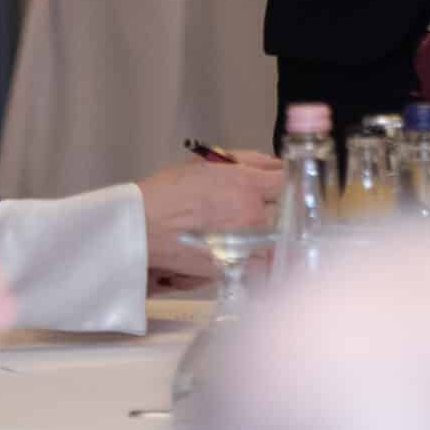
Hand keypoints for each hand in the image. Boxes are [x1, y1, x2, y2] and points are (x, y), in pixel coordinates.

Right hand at [138, 156, 282, 282]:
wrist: (140, 230)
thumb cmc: (167, 193)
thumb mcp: (207, 163)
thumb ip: (249, 160)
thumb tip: (277, 164)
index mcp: (245, 186)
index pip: (287, 182)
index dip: (289, 183)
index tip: (286, 185)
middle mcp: (250, 216)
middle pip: (287, 212)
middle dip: (282, 209)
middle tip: (272, 209)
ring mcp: (244, 245)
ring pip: (279, 242)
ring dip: (275, 237)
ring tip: (260, 233)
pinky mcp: (234, 268)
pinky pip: (263, 267)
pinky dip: (264, 262)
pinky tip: (254, 254)